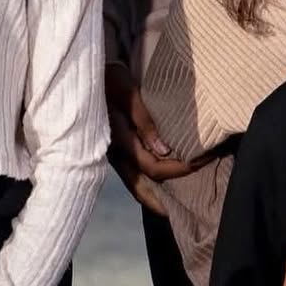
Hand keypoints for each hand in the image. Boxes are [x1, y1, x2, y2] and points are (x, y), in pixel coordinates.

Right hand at [106, 63, 200, 213]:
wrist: (85, 74)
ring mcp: (112, 154)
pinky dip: (146, 183)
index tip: (200, 162)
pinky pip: (131, 174)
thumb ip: (144, 121)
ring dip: (154, 195)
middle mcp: (114, 153)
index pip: (152, 166)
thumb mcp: (128, 93)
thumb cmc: (109, 79)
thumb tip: (163, 150)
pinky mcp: (113, 150)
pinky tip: (158, 185)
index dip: (177, 168)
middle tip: (184, 211)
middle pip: (139, 188)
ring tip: (172, 205)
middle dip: (162, 201)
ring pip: (134, 184)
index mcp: (119, 139)